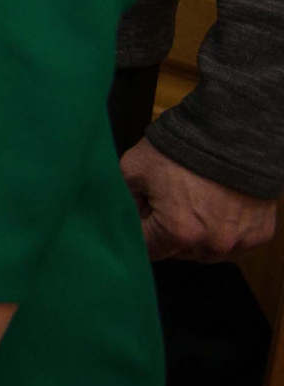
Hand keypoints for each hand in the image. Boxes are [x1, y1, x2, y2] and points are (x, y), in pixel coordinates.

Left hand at [123, 135, 278, 260]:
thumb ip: (125, 200)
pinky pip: (235, 242)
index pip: (149, 251)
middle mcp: (211, 244)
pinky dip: (225, 228)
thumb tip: (125, 219)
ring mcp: (239, 241)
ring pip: (207, 250)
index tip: (143, 214)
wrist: (231, 133)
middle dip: (169, 231)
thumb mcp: (133, 168)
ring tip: (195, 201)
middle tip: (170, 200)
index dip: (143, 231)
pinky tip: (218, 205)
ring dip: (198, 234)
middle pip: (179, 251)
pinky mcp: (259, 234)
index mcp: (178, 232)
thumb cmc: (180, 150)